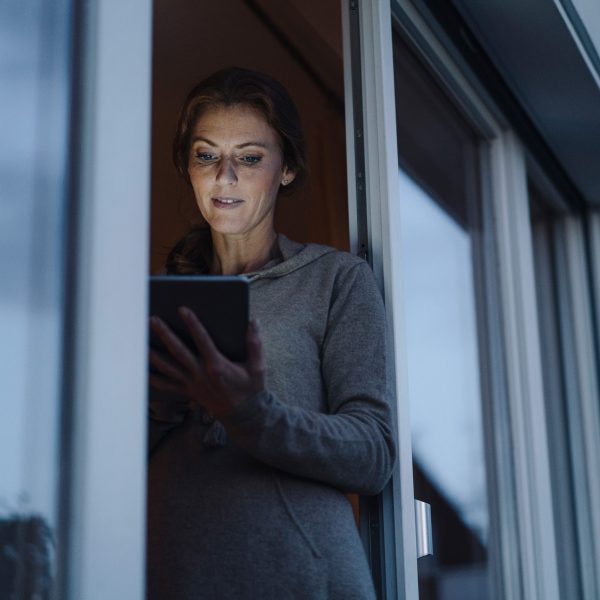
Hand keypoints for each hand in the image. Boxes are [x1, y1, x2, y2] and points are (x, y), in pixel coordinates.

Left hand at [149, 307, 264, 417]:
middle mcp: (200, 374)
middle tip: (152, 319)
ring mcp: (191, 384)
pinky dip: (152, 378)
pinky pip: (165, 385)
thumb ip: (255, 343)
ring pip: (167, 367)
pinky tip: (140, 369)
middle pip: (178, 351)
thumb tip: (253, 321)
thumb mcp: (258, 367)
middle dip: (164, 334)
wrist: (244, 416)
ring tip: (139, 340)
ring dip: (152, 354)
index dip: (192, 323)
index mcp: (217, 365)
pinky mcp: (187, 392)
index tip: (182, 309)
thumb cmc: (251, 389)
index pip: (202, 340)